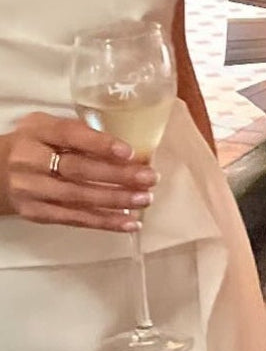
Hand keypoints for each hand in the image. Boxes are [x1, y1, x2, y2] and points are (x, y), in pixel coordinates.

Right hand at [0, 113, 158, 232]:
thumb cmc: (32, 145)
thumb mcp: (45, 127)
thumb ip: (76, 130)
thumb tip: (122, 143)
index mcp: (37, 132)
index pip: (69, 135)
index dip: (100, 144)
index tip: (130, 152)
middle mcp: (31, 161)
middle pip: (78, 169)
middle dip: (117, 175)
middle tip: (149, 177)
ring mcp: (33, 191)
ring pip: (79, 198)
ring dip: (116, 201)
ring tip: (144, 199)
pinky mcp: (38, 214)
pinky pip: (75, 219)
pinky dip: (105, 222)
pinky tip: (129, 223)